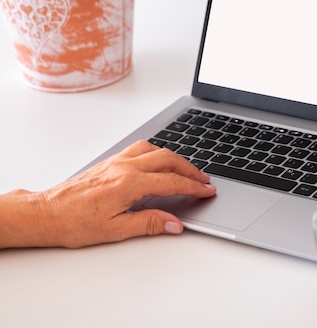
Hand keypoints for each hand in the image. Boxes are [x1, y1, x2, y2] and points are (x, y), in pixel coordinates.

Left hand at [0, 140, 215, 248]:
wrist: (46, 213)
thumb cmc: (73, 222)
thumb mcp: (115, 230)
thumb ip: (148, 223)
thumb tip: (174, 223)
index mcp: (128, 184)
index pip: (171, 181)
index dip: (193, 186)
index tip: (207, 190)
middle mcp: (124, 167)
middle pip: (168, 159)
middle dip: (190, 169)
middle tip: (204, 180)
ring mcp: (116, 161)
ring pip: (154, 149)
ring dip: (174, 158)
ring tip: (185, 170)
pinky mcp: (109, 162)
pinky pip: (140, 149)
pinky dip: (157, 153)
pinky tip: (158, 162)